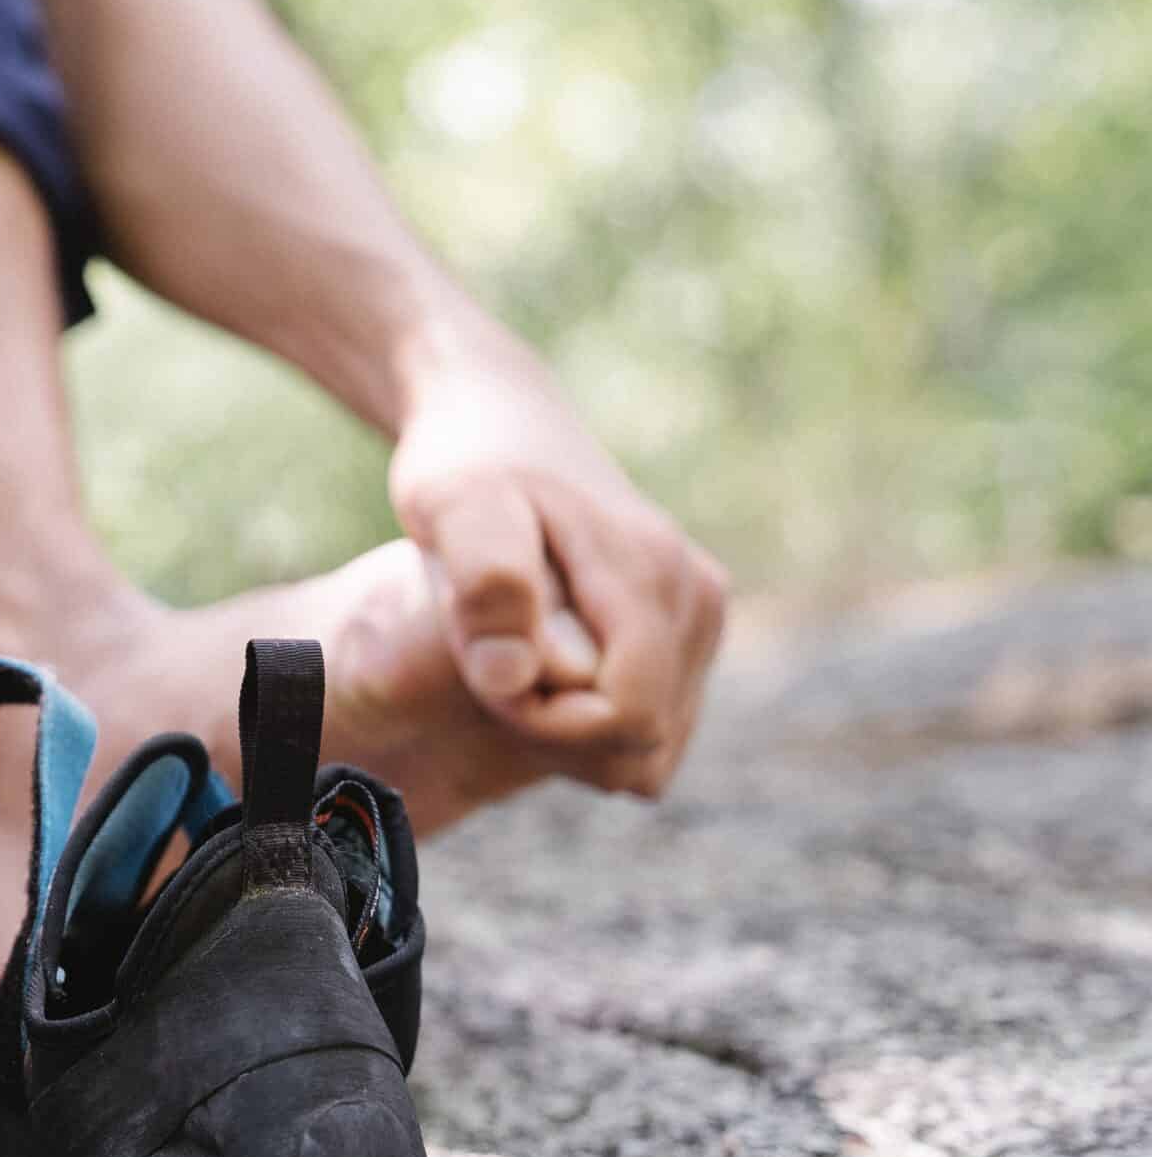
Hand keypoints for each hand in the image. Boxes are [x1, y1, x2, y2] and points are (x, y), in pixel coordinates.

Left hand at [387, 344, 727, 797]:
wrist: (496, 414)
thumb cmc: (465, 462)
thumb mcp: (454, 509)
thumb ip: (487, 583)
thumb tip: (516, 676)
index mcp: (652, 578)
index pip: (623, 720)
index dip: (545, 724)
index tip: (486, 671)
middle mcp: (697, 596)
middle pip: (643, 742)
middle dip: (558, 733)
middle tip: (491, 665)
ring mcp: (702, 609)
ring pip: (652, 742)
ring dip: (573, 730)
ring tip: (511, 659)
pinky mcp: (692, 620)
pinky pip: (655, 723)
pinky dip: (594, 720)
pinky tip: (541, 669)